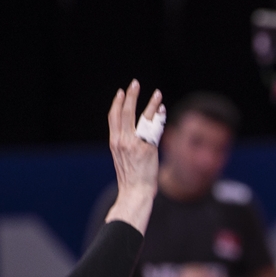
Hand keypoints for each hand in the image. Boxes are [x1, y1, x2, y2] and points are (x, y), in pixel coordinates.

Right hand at [108, 80, 161, 196]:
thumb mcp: (122, 159)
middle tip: (135, 83)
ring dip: (150, 103)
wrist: (134, 193)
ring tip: (157, 92)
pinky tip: (162, 109)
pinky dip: (159, 117)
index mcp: (114, 143)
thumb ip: (125, 146)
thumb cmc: (130, 179)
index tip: (121, 92)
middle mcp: (122, 141)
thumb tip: (134, 137)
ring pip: (141, 117)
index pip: (113, 117)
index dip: (117, 103)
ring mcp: (135, 144)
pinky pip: (154, 129)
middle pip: (125, 112)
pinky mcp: (147, 148)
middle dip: (131, 96)